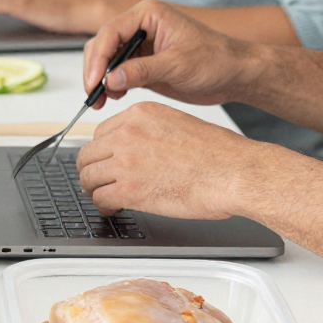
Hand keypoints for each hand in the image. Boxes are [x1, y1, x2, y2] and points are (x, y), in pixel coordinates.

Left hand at [76, 102, 262, 220]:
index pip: (101, 133)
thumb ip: (150, 132)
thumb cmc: (219, 154)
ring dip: (94, 189)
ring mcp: (126, 161)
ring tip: (104, 197)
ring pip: (89, 177)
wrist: (234, 172)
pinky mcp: (130, 189)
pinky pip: (100, 199)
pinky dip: (103, 206)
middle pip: (88, 155)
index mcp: (139, 114)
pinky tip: (112, 208)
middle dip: (92, 170)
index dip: (102, 152)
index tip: (104, 162)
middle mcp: (127, 134)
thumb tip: (137, 147)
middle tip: (98, 181)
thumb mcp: (177, 124)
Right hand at [82, 0, 258, 109]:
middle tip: (93, 95)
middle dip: (95, 70)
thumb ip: (142, 71)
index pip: (111, 32)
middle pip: (103, 44)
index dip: (99, 58)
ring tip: (102, 101)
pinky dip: (110, 85)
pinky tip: (113, 97)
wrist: (235, 75)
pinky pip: (116, 72)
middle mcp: (140, 26)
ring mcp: (139, 45)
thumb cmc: (216, 60)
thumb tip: (110, 79)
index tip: (94, 81)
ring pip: (106, 60)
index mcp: (148, 15)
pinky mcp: (141, 63)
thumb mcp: (178, 65)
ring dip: (100, 80)